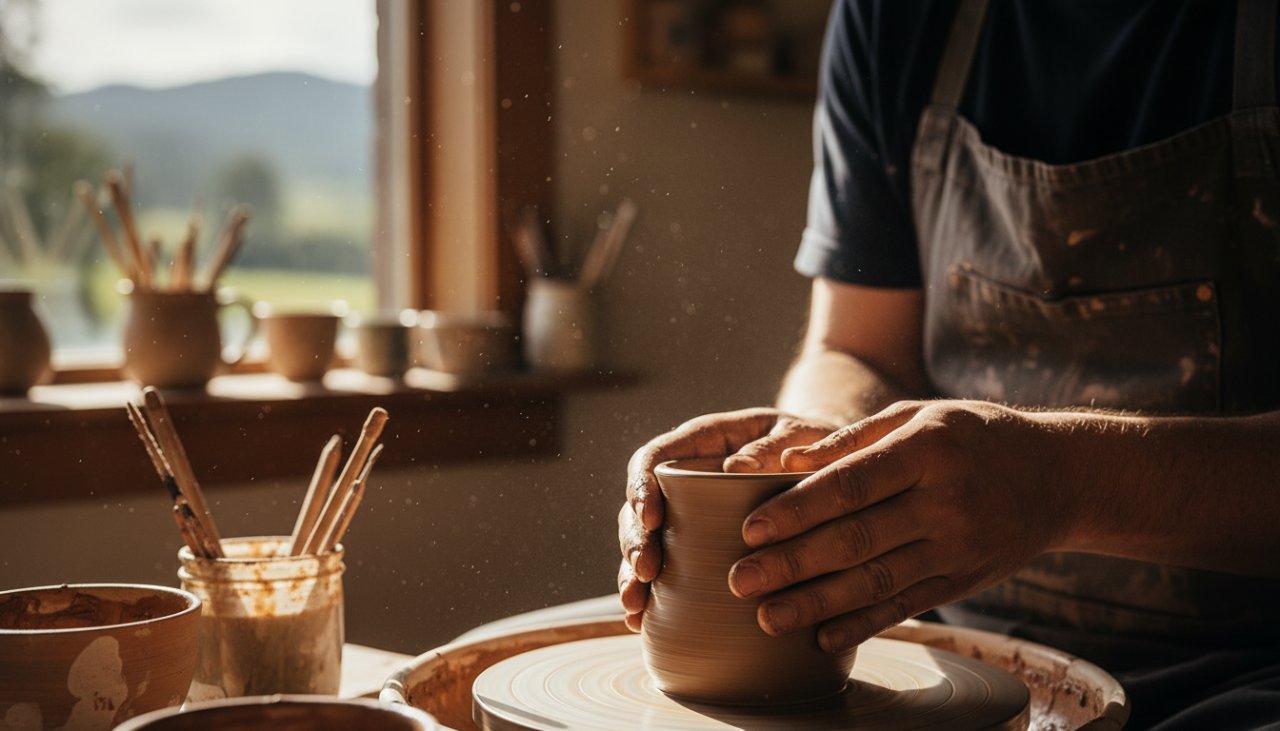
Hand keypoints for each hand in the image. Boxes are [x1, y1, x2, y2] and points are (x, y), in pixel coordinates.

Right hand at [618, 408, 836, 630]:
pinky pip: (664, 569)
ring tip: (635, 606)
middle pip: (638, 506)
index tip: (651, 519)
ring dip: (632, 573)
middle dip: (634, 541)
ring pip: (644, 541)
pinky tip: (640, 621)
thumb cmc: (811, 442)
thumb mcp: (798, 435)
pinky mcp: (695, 546)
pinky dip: (648, 595)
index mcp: (701, 442)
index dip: (642, 487)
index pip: (653, 458)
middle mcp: (684, 477)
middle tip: (644, 573)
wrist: (828, 464)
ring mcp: (686, 513)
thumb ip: (773, 445)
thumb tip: (735, 467)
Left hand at [728, 400, 1078, 652]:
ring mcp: (956, 548)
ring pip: (876, 582)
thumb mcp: (918, 416)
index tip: (751, 529)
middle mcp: (944, 503)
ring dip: (816, 604)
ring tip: (766, 617)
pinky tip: (822, 637)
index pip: (849, 485)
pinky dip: (862, 624)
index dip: (797, 510)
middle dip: (792, 564)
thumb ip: (853, 439)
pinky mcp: (962, 581)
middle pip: (856, 540)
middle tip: (739, 580)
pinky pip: (905, 606)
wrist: (1059, 477)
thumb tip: (786, 459)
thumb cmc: (973, 435)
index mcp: (926, 451)